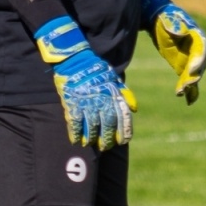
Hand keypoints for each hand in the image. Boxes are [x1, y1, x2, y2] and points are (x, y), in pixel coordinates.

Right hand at [34, 17, 137, 149]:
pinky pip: (75, 122)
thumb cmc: (95, 69)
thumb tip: (134, 109)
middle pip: (107, 124)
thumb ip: (124, 94)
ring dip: (92, 138)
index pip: (122, 116)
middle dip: (107, 138)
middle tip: (106, 146)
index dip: (123, 131)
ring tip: (91, 145)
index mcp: (112, 93)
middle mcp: (101, 99)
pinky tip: (76, 141)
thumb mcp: (113, 78)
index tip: (123, 141)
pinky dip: (76, 133)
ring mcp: (86, 102)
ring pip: (91, 126)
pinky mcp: (72, 103)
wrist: (74, 59)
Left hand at [142, 0, 205, 104]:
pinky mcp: (185, 68)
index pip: (201, 51)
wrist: (160, 20)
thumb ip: (175, 25)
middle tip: (184, 86)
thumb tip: (180, 31)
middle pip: (198, 67)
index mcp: (197, 37)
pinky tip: (188, 101)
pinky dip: (190, 91)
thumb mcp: (169, 19)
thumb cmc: (166, 17)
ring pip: (193, 76)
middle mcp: (198, 51)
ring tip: (180, 92)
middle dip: (192, 77)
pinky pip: (189, 81)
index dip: (197, 61)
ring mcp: (192, 61)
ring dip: (188, 85)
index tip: (190, 71)